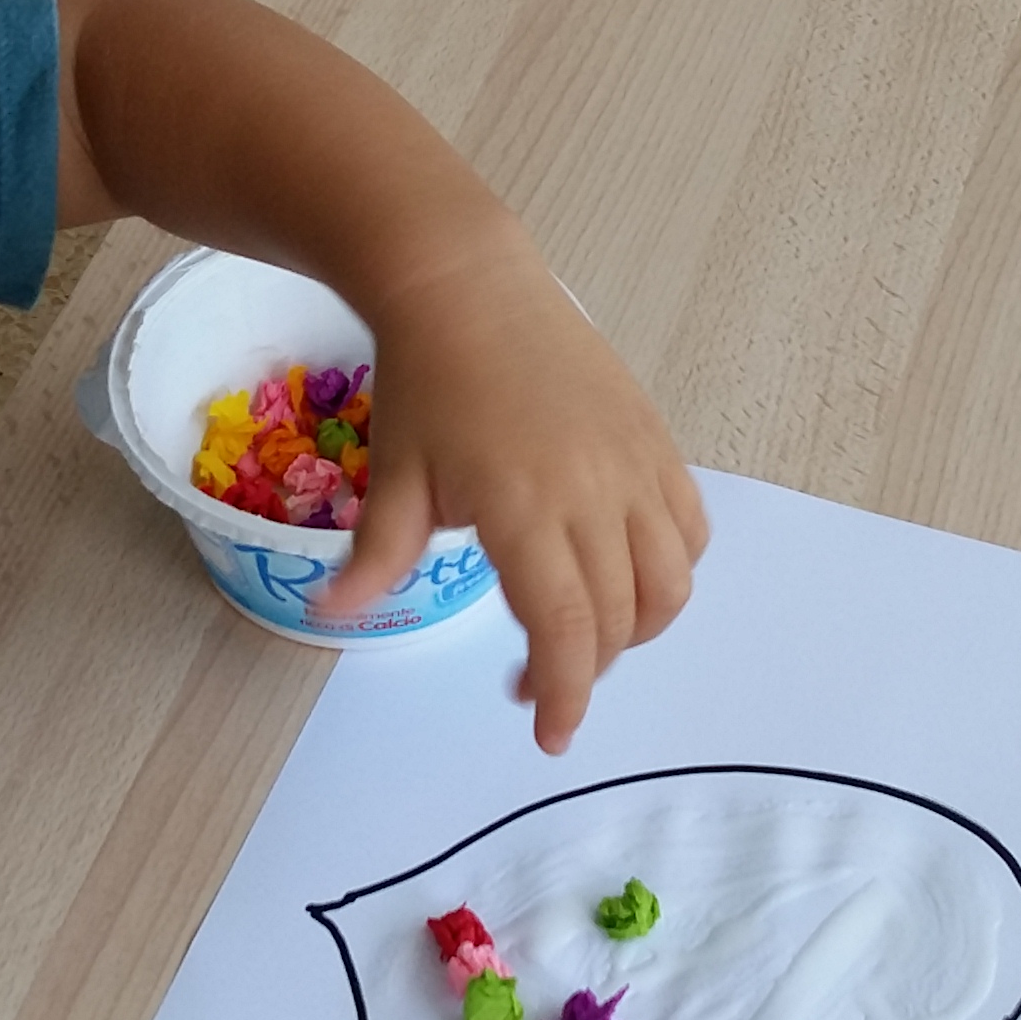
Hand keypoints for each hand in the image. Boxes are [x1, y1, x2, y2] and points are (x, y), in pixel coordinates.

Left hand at [331, 240, 707, 750]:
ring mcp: (635, 465)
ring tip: (589, 631)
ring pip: (670, 581)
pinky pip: (689, 528)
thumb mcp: (395, 476)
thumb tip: (331, 618)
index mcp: (526, 509)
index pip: (567, 630)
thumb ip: (377, 558)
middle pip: (621, 617)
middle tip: (540, 679)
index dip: (567, 695)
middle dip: (587, 668)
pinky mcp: (656, 442)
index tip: (551, 734)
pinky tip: (625, 573)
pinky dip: (669, 569)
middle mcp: (595, 493)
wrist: (468, 285)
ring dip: (638, 627)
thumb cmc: (426, 382)